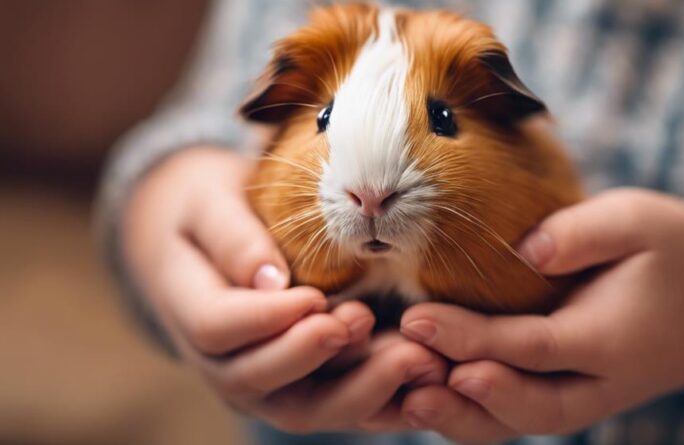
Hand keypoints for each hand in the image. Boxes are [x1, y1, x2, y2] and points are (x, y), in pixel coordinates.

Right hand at [124, 147, 447, 430]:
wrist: (209, 237)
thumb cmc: (210, 210)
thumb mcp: (209, 204)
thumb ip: (233, 237)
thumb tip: (269, 278)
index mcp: (188, 309)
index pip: (217, 328)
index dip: (264, 319)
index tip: (313, 297)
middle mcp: (222, 361)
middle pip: (260, 381)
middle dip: (314, 357)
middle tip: (363, 321)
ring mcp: (262, 381)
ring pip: (305, 407)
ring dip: (360, 389)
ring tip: (411, 357)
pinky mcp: (302, 384)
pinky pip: (340, 406)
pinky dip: (383, 400)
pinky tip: (426, 379)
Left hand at [395, 189, 683, 442]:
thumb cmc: (671, 251)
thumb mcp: (639, 220)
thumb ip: (586, 232)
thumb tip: (526, 249)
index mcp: (614, 338)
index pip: (536, 347)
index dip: (475, 339)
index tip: (419, 319)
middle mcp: (601, 382)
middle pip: (529, 405)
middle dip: (463, 393)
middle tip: (406, 370)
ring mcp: (587, 397)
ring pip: (522, 424)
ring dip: (464, 420)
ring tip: (407, 401)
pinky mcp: (570, 394)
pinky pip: (522, 416)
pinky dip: (477, 416)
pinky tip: (432, 401)